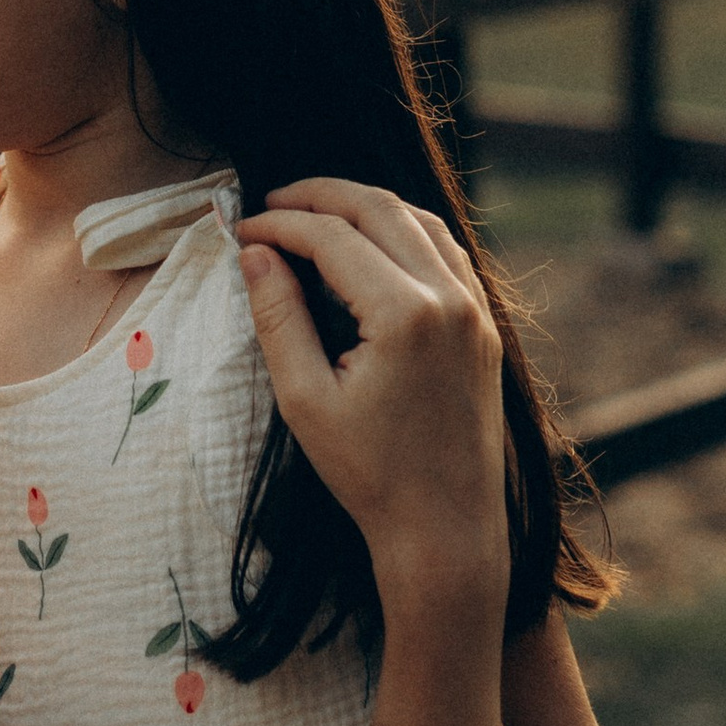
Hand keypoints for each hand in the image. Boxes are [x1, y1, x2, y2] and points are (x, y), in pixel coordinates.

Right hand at [236, 179, 506, 601]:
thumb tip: (253, 254)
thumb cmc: (370, 475)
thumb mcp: (305, 399)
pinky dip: (406, 232)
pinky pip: (448, 252)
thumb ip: (278, 317)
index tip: (241, 233)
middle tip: (272, 204)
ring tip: (316, 215)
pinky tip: (372, 245)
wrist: (445, 529)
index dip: (279, 226)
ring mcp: (475, 310)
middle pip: (380, 209)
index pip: (331, 237)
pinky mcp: (484, 327)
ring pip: (421, 220)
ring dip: (366, 207)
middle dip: (321, 197)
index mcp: (404, 314)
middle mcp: (449, 298)